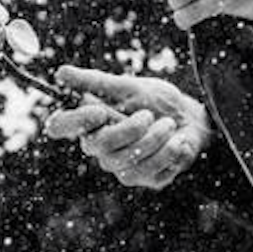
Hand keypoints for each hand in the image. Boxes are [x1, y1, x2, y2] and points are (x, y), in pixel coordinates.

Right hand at [44, 67, 213, 189]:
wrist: (192, 119)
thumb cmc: (156, 101)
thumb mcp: (129, 87)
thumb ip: (96, 82)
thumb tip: (60, 72)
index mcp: (91, 125)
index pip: (60, 126)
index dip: (75, 121)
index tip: (99, 110)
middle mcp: (101, 150)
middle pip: (102, 144)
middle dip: (132, 127)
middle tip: (150, 115)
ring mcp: (122, 168)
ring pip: (132, 159)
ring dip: (157, 137)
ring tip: (169, 125)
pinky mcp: (146, 179)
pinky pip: (154, 168)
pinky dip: (171, 149)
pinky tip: (178, 141)